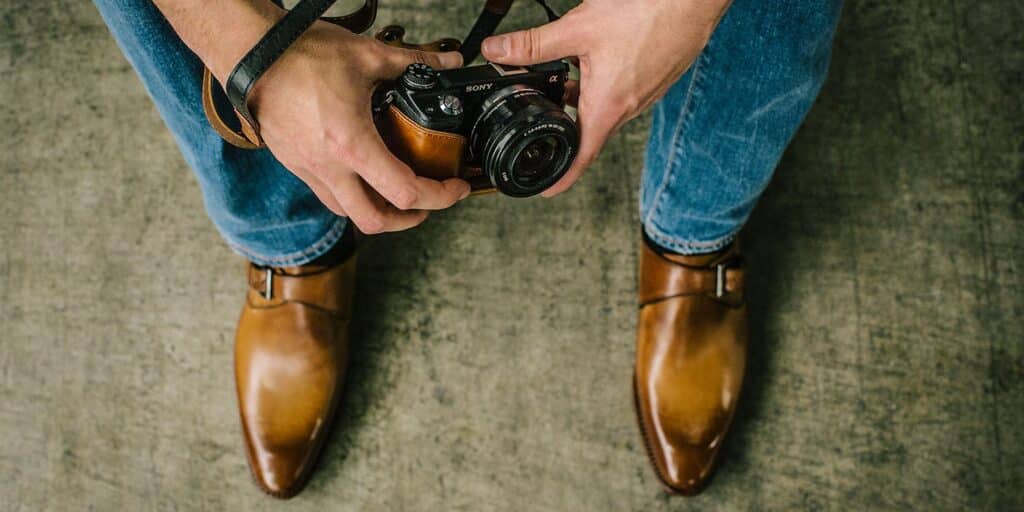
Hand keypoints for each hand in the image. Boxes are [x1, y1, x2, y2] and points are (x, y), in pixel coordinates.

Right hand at [245, 20, 470, 233]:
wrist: (249, 54)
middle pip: (375, 221)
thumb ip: (413, 61)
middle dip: (408, 220)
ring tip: (397, 195)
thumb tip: (446, 59)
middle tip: (426, 204)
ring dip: (378, 212)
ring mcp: (308, 169)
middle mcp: (329, 167)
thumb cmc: (299, 55)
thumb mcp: (367, 55)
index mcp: (352, 145)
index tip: (454, 187)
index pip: (405, 192)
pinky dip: (352, 196)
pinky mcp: (294, 164)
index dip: (439, 197)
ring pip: (348, 213)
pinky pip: (328, 196)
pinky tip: (363, 175)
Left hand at [482, 0, 730, 196]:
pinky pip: (624, 90)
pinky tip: (602, 52)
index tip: (547, 189)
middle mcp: (629, 108)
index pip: (581, 157)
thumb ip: (533, 44)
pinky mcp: (656, 78)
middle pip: (589, 127)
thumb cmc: (649, 12)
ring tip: (575, 64)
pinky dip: (606, 80)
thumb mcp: (578, 29)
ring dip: (586, 93)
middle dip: (565, 117)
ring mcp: (645, 94)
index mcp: (608, 107)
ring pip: (606, 105)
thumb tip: (497, 53)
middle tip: (546, 103)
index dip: (562, 178)